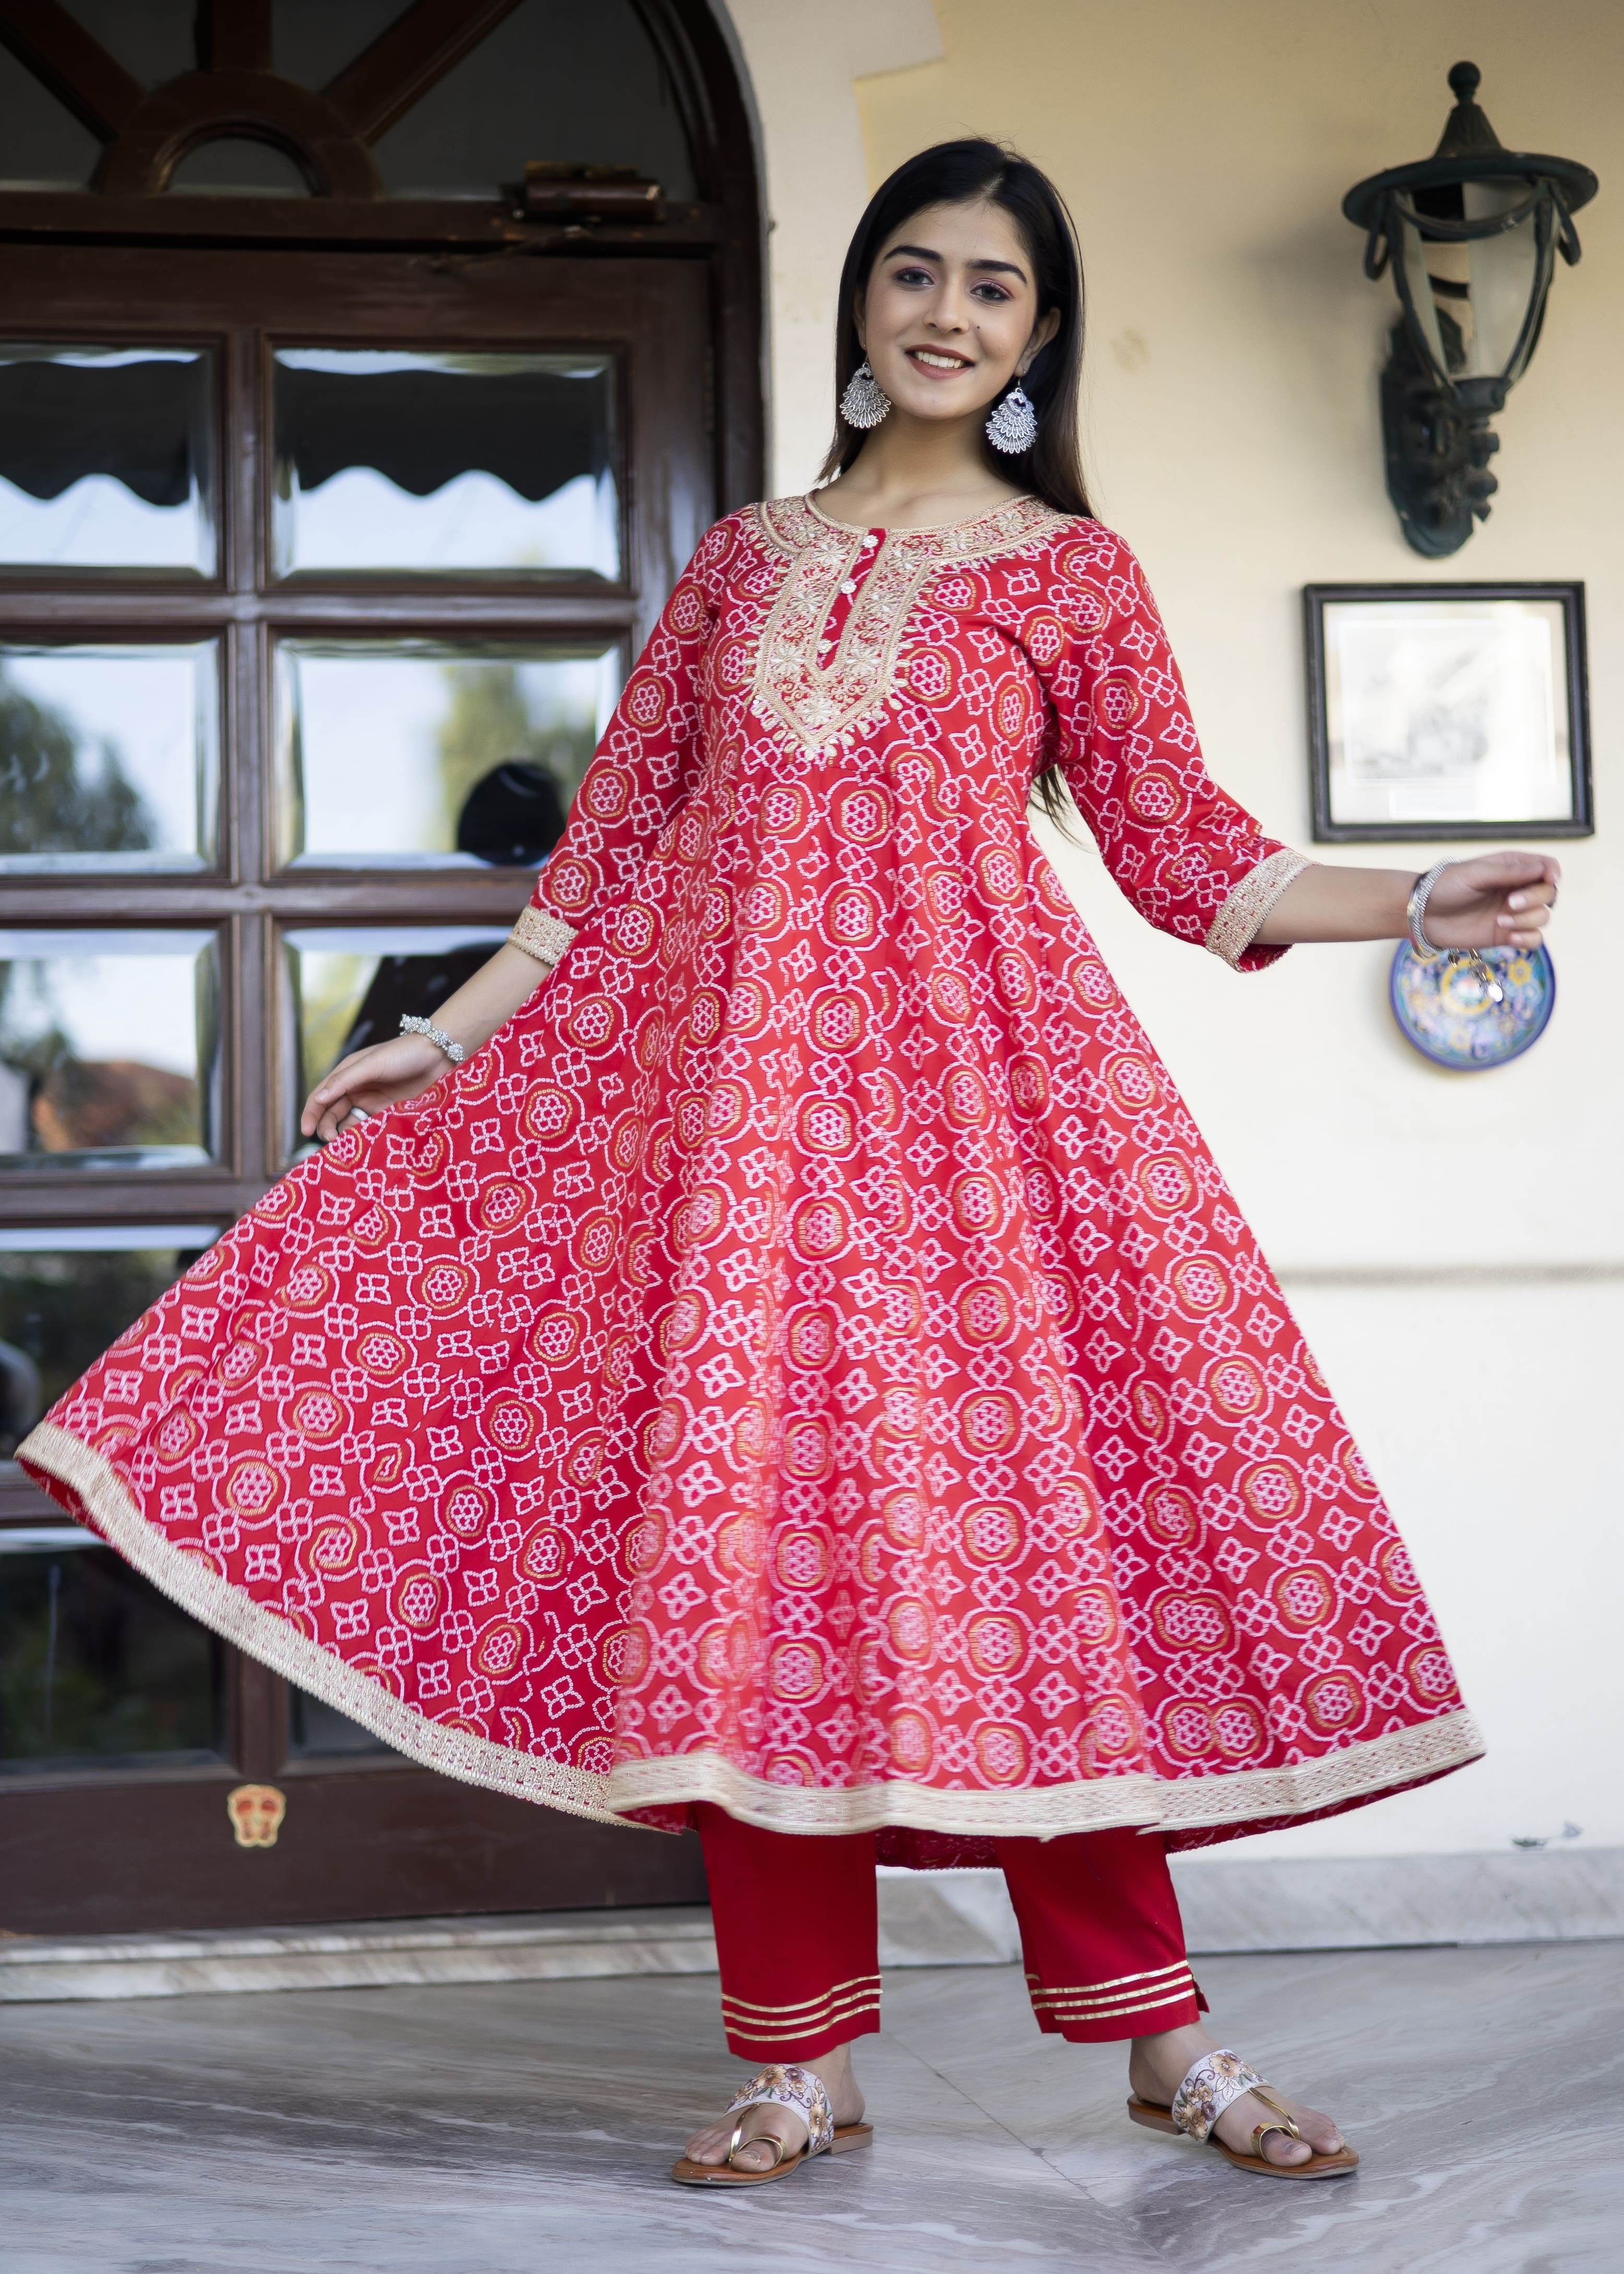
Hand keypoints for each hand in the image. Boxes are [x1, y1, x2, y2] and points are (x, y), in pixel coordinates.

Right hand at [299, 1034, 449, 1142]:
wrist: (440, 1056)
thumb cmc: (404, 1053)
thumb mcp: (372, 1063)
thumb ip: (345, 1080)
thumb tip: (318, 1099)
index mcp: (348, 1074)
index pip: (322, 1096)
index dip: (311, 1113)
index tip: (307, 1131)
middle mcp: (358, 1089)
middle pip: (334, 1113)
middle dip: (328, 1127)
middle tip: (331, 1141)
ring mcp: (374, 1103)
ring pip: (352, 1124)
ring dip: (346, 1134)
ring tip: (348, 1144)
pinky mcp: (391, 1113)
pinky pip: (373, 1129)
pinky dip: (366, 1137)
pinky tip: (366, 1144)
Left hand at [1420, 851, 1559, 952]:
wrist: (1422, 914)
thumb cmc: (1445, 886)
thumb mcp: (1475, 873)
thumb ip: (1509, 872)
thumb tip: (1543, 869)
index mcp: (1511, 867)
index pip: (1546, 866)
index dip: (1553, 873)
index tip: (1549, 879)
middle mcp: (1516, 889)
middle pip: (1548, 893)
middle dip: (1535, 898)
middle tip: (1510, 903)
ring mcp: (1513, 913)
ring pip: (1542, 917)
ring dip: (1527, 920)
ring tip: (1500, 920)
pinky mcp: (1506, 934)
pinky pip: (1533, 939)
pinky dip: (1528, 939)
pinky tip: (1511, 937)